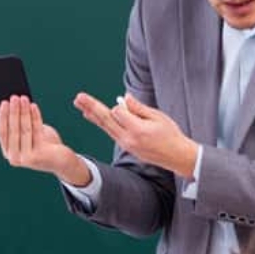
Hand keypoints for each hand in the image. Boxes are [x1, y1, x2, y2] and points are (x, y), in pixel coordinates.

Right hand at [0, 96, 90, 185]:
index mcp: (8, 153)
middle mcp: (15, 158)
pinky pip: (36, 131)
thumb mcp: (29, 134)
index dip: (3, 117)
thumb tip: (15, 103)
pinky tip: (34, 106)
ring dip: (24, 112)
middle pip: (13, 130)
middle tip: (14, 97)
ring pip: (24, 130)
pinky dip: (35, 117)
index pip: (2, 133)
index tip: (4, 102)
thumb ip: (20, 123)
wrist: (61, 162)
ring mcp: (27, 158)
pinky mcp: (40, 155)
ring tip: (24, 98)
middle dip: (13, 111)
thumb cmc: (43, 144)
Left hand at [74, 92, 198, 177]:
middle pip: (106, 120)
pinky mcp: (126, 147)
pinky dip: (100, 122)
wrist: (176, 156)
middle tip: (78, 97)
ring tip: (79, 103)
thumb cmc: (170, 134)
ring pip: (105, 126)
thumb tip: (124, 98)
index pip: (118, 112)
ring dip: (91, 114)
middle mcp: (128, 139)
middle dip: (92, 107)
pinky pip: (110, 132)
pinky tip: (90, 115)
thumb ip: (138, 108)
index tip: (129, 105)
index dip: (122, 105)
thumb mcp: (158, 117)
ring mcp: (125, 144)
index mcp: (137, 130)